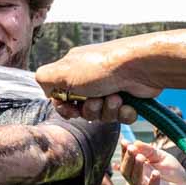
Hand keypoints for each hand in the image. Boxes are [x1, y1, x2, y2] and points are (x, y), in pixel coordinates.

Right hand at [36, 39, 162, 123]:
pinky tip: (128, 104)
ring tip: (116, 98)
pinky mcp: (130, 98)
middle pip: (82, 109)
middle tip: (97, 100)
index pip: (62, 98)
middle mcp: (92, 78)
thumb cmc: (102, 67)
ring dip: (107, 111)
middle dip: (89, 110)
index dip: (65, 108)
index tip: (71, 109)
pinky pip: (121, 117)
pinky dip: (124, 113)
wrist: (141, 67)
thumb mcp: (62, 71)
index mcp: (74, 70)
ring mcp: (112, 88)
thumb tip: (48, 91)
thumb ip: (44, 79)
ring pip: (102, 115)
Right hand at [119, 140, 185, 184]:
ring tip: (141, 157)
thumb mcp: (162, 157)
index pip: (126, 163)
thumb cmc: (172, 174)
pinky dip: (153, 183)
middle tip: (131, 149)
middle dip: (128, 160)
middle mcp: (138, 183)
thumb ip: (150, 151)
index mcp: (138, 172)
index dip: (124, 153)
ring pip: (137, 182)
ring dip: (138, 169)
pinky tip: (155, 173)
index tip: (124, 142)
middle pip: (127, 173)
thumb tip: (135, 142)